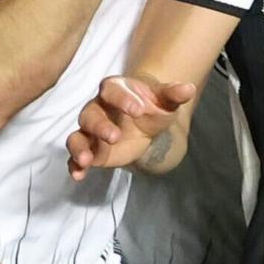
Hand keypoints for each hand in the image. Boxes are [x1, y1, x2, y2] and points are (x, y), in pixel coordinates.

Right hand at [66, 74, 195, 179]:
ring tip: (85, 159)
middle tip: (114, 136)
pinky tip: (78, 175)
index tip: (138, 110)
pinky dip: (75, 165)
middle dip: (99, 126)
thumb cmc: (151, 106)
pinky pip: (77, 156)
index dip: (123, 99)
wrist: (144, 120)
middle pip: (90, 115)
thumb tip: (188, 88)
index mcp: (114, 90)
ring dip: (79, 147)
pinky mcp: (91, 149)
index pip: (111, 91)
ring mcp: (90, 130)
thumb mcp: (164, 100)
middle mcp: (97, 109)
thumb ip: (173, 94)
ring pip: (77, 136)